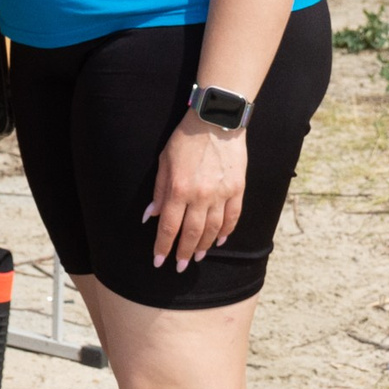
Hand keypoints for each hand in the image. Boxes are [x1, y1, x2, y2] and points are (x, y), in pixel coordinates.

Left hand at [146, 110, 248, 272]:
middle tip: (180, 267)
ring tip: (196, 257)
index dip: (163, 246)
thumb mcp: (164, 161)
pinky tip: (219, 241)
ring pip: (213, 230)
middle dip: (183, 252)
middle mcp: (200, 196)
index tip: (159, 261)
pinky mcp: (238, 190)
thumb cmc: (185, 139)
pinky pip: (233, 217)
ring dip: (203, 246)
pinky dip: (226, 232)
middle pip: (191, 233)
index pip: (169, 226)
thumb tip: (150, 216)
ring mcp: (221, 194)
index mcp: (179, 189)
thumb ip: (158, 191)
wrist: (216, 121)